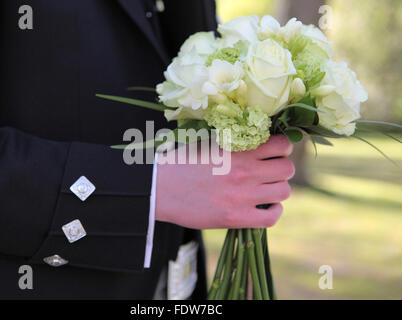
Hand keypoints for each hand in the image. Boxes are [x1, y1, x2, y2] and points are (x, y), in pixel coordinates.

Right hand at [155, 135, 294, 228]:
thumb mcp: (209, 142)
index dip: (282, 148)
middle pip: (287, 169)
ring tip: (265, 190)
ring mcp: (242, 196)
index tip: (275, 152)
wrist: (159, 188)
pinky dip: (273, 211)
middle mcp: (245, 171)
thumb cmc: (181, 162)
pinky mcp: (236, 217)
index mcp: (238, 149)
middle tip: (269, 172)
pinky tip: (264, 206)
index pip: (282, 144)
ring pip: (284, 191)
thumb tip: (259, 139)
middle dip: (281, 169)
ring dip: (277, 189)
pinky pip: (272, 217)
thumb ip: (235, 141)